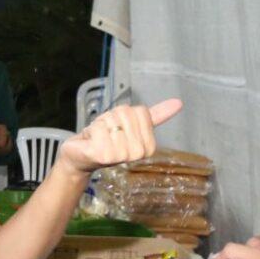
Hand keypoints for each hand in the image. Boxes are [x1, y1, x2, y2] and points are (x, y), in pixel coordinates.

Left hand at [56, 99, 182, 174]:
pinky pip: (100, 127)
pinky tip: (92, 141)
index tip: (119, 127)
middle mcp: (137, 153)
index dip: (126, 114)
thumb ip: (155, 116)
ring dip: (101, 124)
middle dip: (112, 117)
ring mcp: (121, 156)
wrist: (81, 155)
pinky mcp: (103, 155)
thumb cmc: (106, 138)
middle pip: (126, 114)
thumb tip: (179, 102)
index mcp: (148, 146)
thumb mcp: (131, 124)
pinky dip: (92, 129)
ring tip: (99, 137)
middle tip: (107, 132)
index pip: (141, 112)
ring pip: (112, 120)